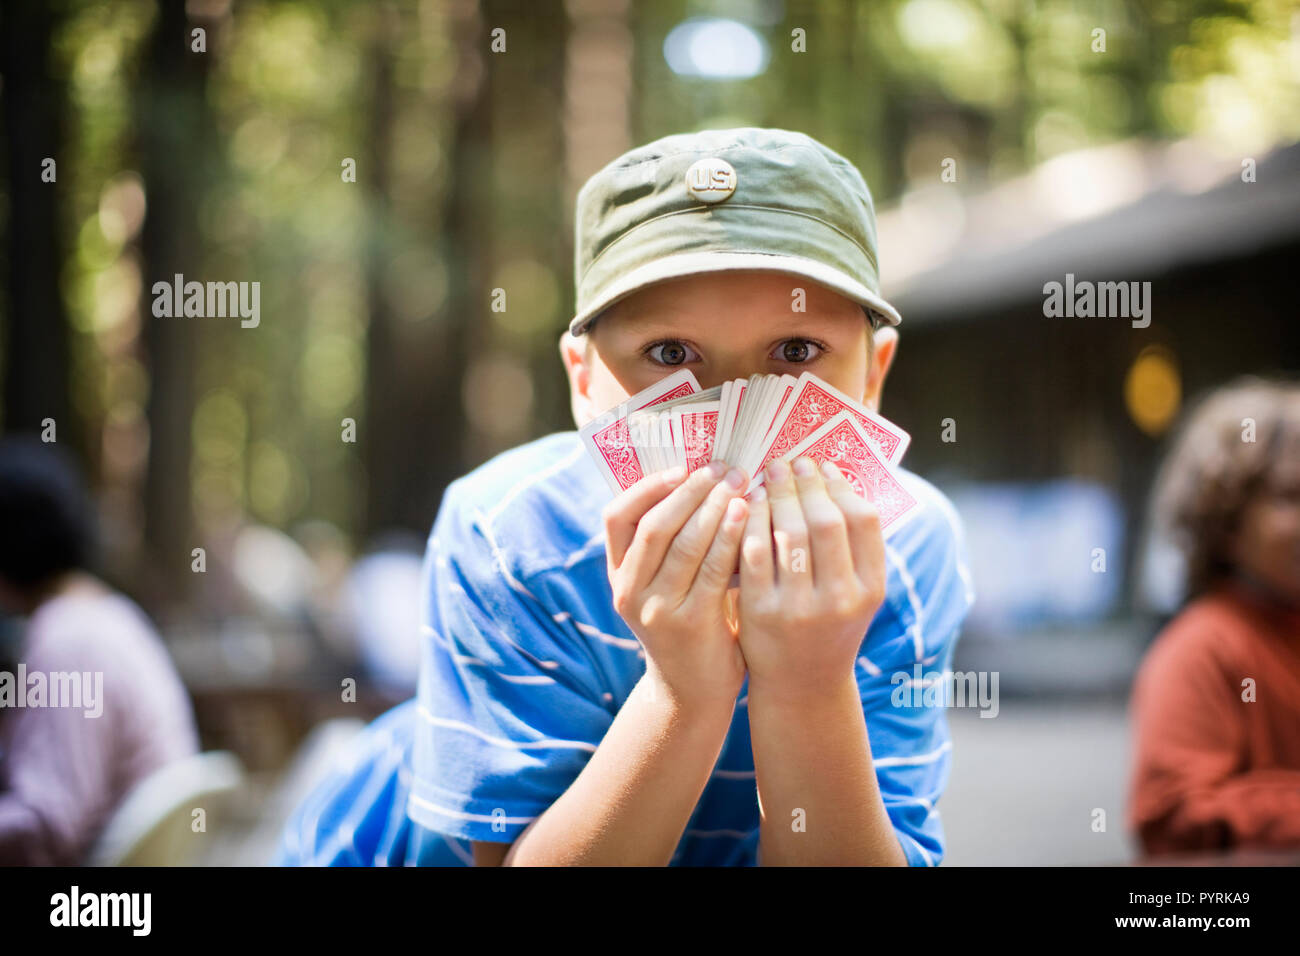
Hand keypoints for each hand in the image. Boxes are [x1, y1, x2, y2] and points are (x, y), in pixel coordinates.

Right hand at [604, 461, 750, 707]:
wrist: (694, 690)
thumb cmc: (690, 623)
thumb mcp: (665, 585)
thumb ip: (673, 544)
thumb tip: (705, 479)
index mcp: (618, 575)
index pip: (616, 517)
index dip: (648, 487)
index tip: (683, 468)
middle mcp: (629, 591)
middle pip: (654, 526)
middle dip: (690, 491)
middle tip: (723, 468)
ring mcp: (656, 610)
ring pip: (683, 544)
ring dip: (713, 508)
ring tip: (739, 484)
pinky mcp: (690, 623)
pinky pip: (712, 569)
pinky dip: (729, 537)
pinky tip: (747, 516)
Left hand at [737, 456, 886, 698]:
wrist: (802, 685)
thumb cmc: (829, 626)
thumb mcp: (856, 593)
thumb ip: (853, 547)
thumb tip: (833, 478)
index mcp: (870, 588)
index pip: (862, 519)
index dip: (840, 486)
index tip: (822, 466)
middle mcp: (840, 599)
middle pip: (824, 521)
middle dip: (804, 484)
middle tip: (788, 463)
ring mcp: (799, 608)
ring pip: (787, 533)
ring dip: (775, 497)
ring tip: (766, 478)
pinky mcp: (761, 613)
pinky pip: (752, 554)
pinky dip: (748, 523)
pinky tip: (744, 506)